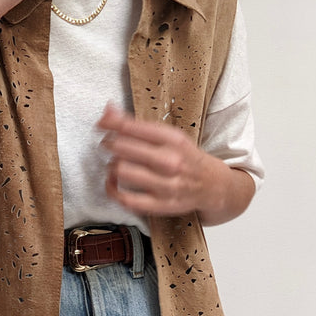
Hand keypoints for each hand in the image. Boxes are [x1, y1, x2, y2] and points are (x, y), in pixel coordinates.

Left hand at [97, 105, 254, 224]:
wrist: (214, 186)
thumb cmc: (186, 159)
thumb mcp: (170, 136)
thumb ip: (137, 125)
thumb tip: (107, 109)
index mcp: (173, 139)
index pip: (132, 127)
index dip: (110, 124)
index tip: (101, 125)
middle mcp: (170, 161)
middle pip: (122, 148)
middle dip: (109, 144)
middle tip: (108, 145)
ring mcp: (165, 185)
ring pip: (121, 171)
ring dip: (111, 166)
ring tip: (114, 164)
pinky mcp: (160, 205)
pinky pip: (125, 199)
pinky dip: (112, 190)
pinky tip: (112, 183)